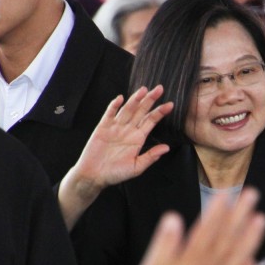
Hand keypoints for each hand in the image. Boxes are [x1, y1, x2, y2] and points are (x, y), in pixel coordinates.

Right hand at [58, 85, 172, 228]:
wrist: (94, 176)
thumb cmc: (115, 173)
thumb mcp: (136, 167)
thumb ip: (150, 157)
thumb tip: (166, 148)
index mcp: (138, 138)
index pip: (151, 121)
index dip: (160, 112)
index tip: (170, 105)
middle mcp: (128, 130)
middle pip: (141, 111)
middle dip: (150, 100)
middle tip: (159, 89)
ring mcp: (116, 127)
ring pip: (128, 110)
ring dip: (135, 99)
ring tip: (143, 90)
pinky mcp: (103, 127)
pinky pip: (109, 114)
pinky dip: (114, 106)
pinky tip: (120, 98)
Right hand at [132, 188, 264, 264]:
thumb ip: (164, 245)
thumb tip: (173, 218)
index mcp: (190, 261)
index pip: (207, 230)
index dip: (218, 210)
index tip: (227, 193)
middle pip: (228, 238)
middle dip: (240, 215)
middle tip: (252, 195)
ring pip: (238, 257)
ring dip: (251, 238)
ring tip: (262, 220)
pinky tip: (255, 263)